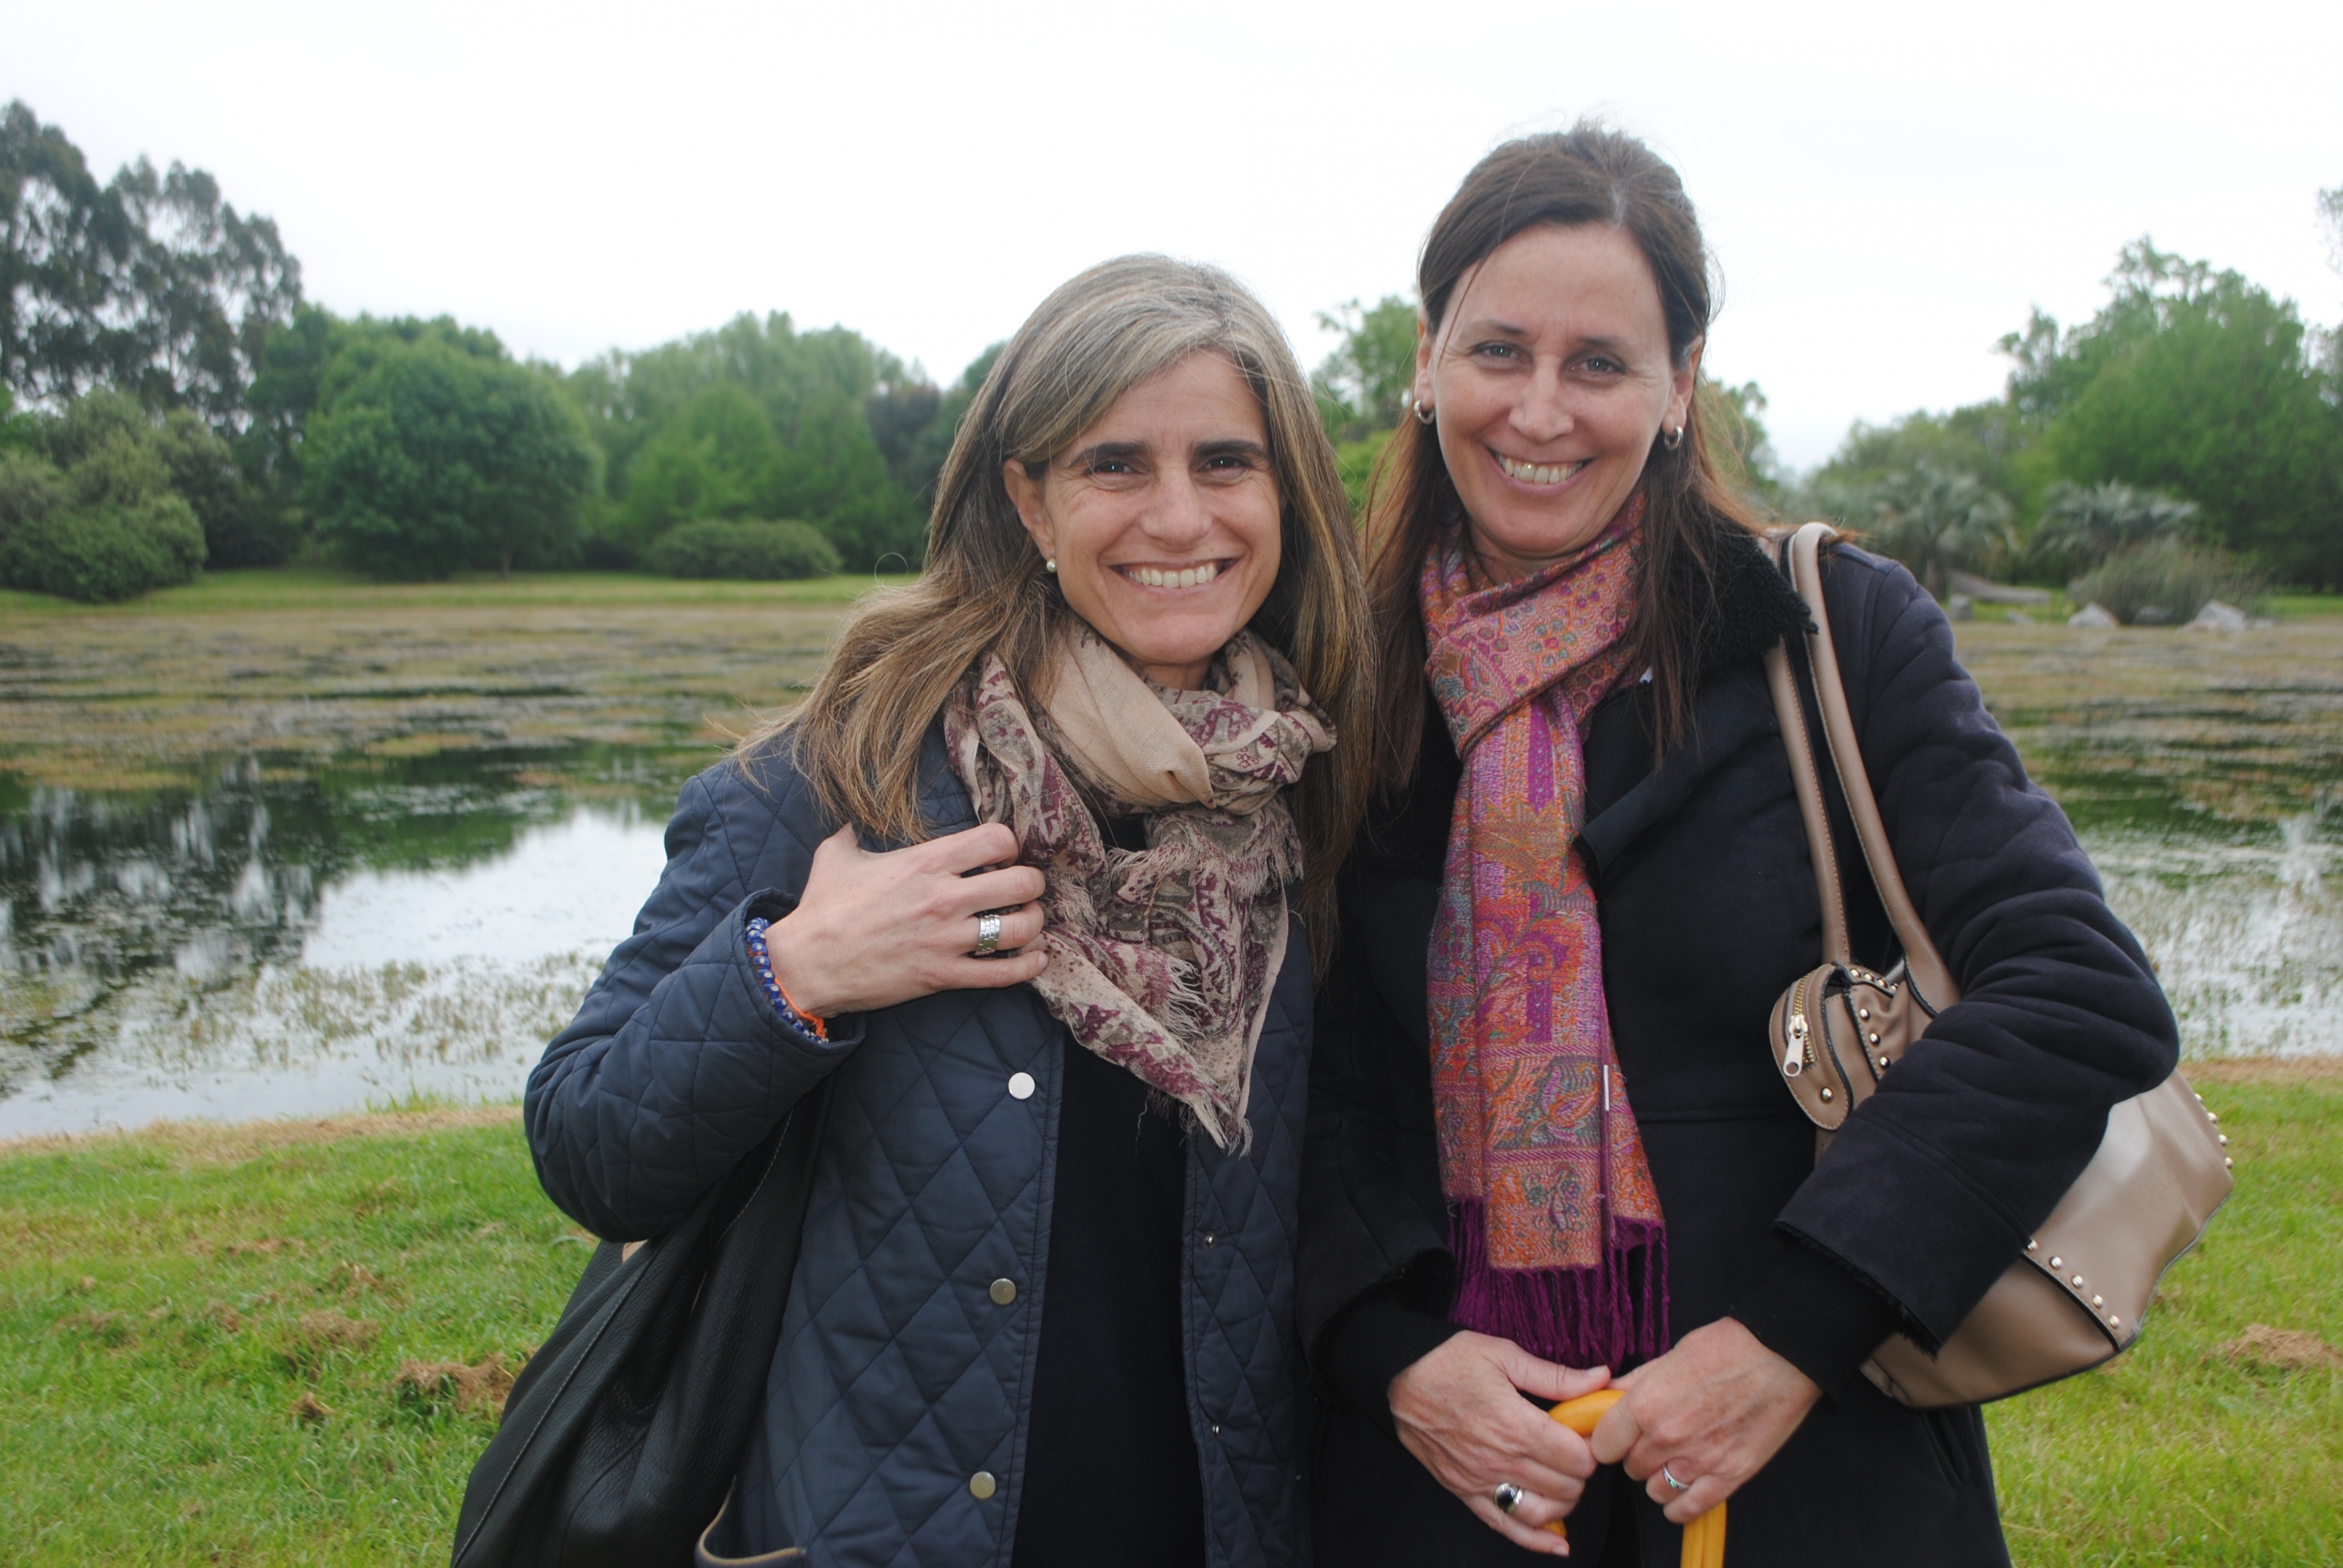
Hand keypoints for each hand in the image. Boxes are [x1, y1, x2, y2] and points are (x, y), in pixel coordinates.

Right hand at [765, 823, 1047, 1018]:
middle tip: (1024, 888)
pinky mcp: (944, 976)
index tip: (1001, 855)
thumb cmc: (823, 908)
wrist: (807, 963)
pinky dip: (1028, 967)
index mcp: (926, 862)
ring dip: (1033, 923)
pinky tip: (1036, 959)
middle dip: (1031, 884)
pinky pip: (1003, 974)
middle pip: (1021, 882)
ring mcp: (947, 939)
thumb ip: (854, 832)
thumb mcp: (837, 855)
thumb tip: (850, 818)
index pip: (997, 838)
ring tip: (1029, 920)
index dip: (1008, 844)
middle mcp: (944, 897)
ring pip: (1020, 928)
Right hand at [1388, 1331, 1611, 1555]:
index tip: (1586, 1432)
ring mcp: (1481, 1481)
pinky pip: (1505, 1526)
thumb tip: (1600, 1379)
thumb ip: (1555, 1376)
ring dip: (1564, 1501)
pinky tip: (1558, 1543)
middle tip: (1574, 1449)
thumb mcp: (1503, 1355)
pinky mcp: (1464, 1492)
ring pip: (1542, 1513)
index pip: (1578, 1458)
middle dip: (1580, 1471)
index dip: (1591, 1446)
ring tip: (1563, 1479)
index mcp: (1516, 1425)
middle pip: (1566, 1487)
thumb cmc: (1447, 1362)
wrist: (1396, 1380)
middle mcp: (1500, 1460)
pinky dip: (1535, 1541)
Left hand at [1589, 1317, 1819, 1524]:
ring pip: (1655, 1491)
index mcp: (1646, 1405)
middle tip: (1653, 1440)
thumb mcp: (1670, 1356)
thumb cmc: (1726, 1347)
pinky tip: (1684, 1489)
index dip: (1609, 1440)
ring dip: (1659, 1478)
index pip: (1603, 1445)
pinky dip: (1680, 1505)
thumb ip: (1637, 1382)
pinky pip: (1689, 1509)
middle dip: (1636, 1455)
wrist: (1781, 1357)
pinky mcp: (1730, 1477)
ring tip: (1673, 1460)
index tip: (1617, 1435)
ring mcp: (1699, 1461)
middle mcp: (1667, 1439)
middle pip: (1630, 1468)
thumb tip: (1609, 1393)